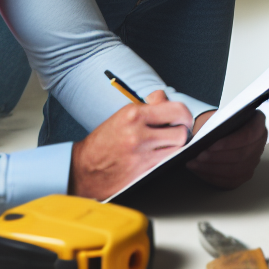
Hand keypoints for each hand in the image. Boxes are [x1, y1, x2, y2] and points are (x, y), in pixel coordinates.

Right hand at [69, 90, 193, 198]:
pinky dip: (167, 158)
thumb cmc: (104, 141)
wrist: (84, 169)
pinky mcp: (142, 172)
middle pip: (182, 132)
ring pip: (177, 149)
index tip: (182, 118)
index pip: (176, 109)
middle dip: (183, 132)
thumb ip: (148, 106)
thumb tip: (164, 97)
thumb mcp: (123, 116)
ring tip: (168, 144)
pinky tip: (160, 155)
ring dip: (176, 146)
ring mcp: (141, 154)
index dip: (184, 115)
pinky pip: (167, 162)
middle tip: (178, 132)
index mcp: (133, 114)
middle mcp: (138, 134)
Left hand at [184, 109, 266, 188]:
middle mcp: (260, 142)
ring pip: (236, 171)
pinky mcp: (246, 174)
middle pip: (241, 155)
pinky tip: (200, 172)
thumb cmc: (222, 122)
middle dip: (216, 158)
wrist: (226, 129)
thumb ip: (215, 125)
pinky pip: (231, 182)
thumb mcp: (220, 116)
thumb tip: (201, 139)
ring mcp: (255, 160)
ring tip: (195, 165)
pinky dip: (213, 178)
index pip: (248, 135)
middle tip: (197, 157)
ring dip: (212, 169)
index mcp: (258, 123)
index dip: (229, 142)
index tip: (210, 146)